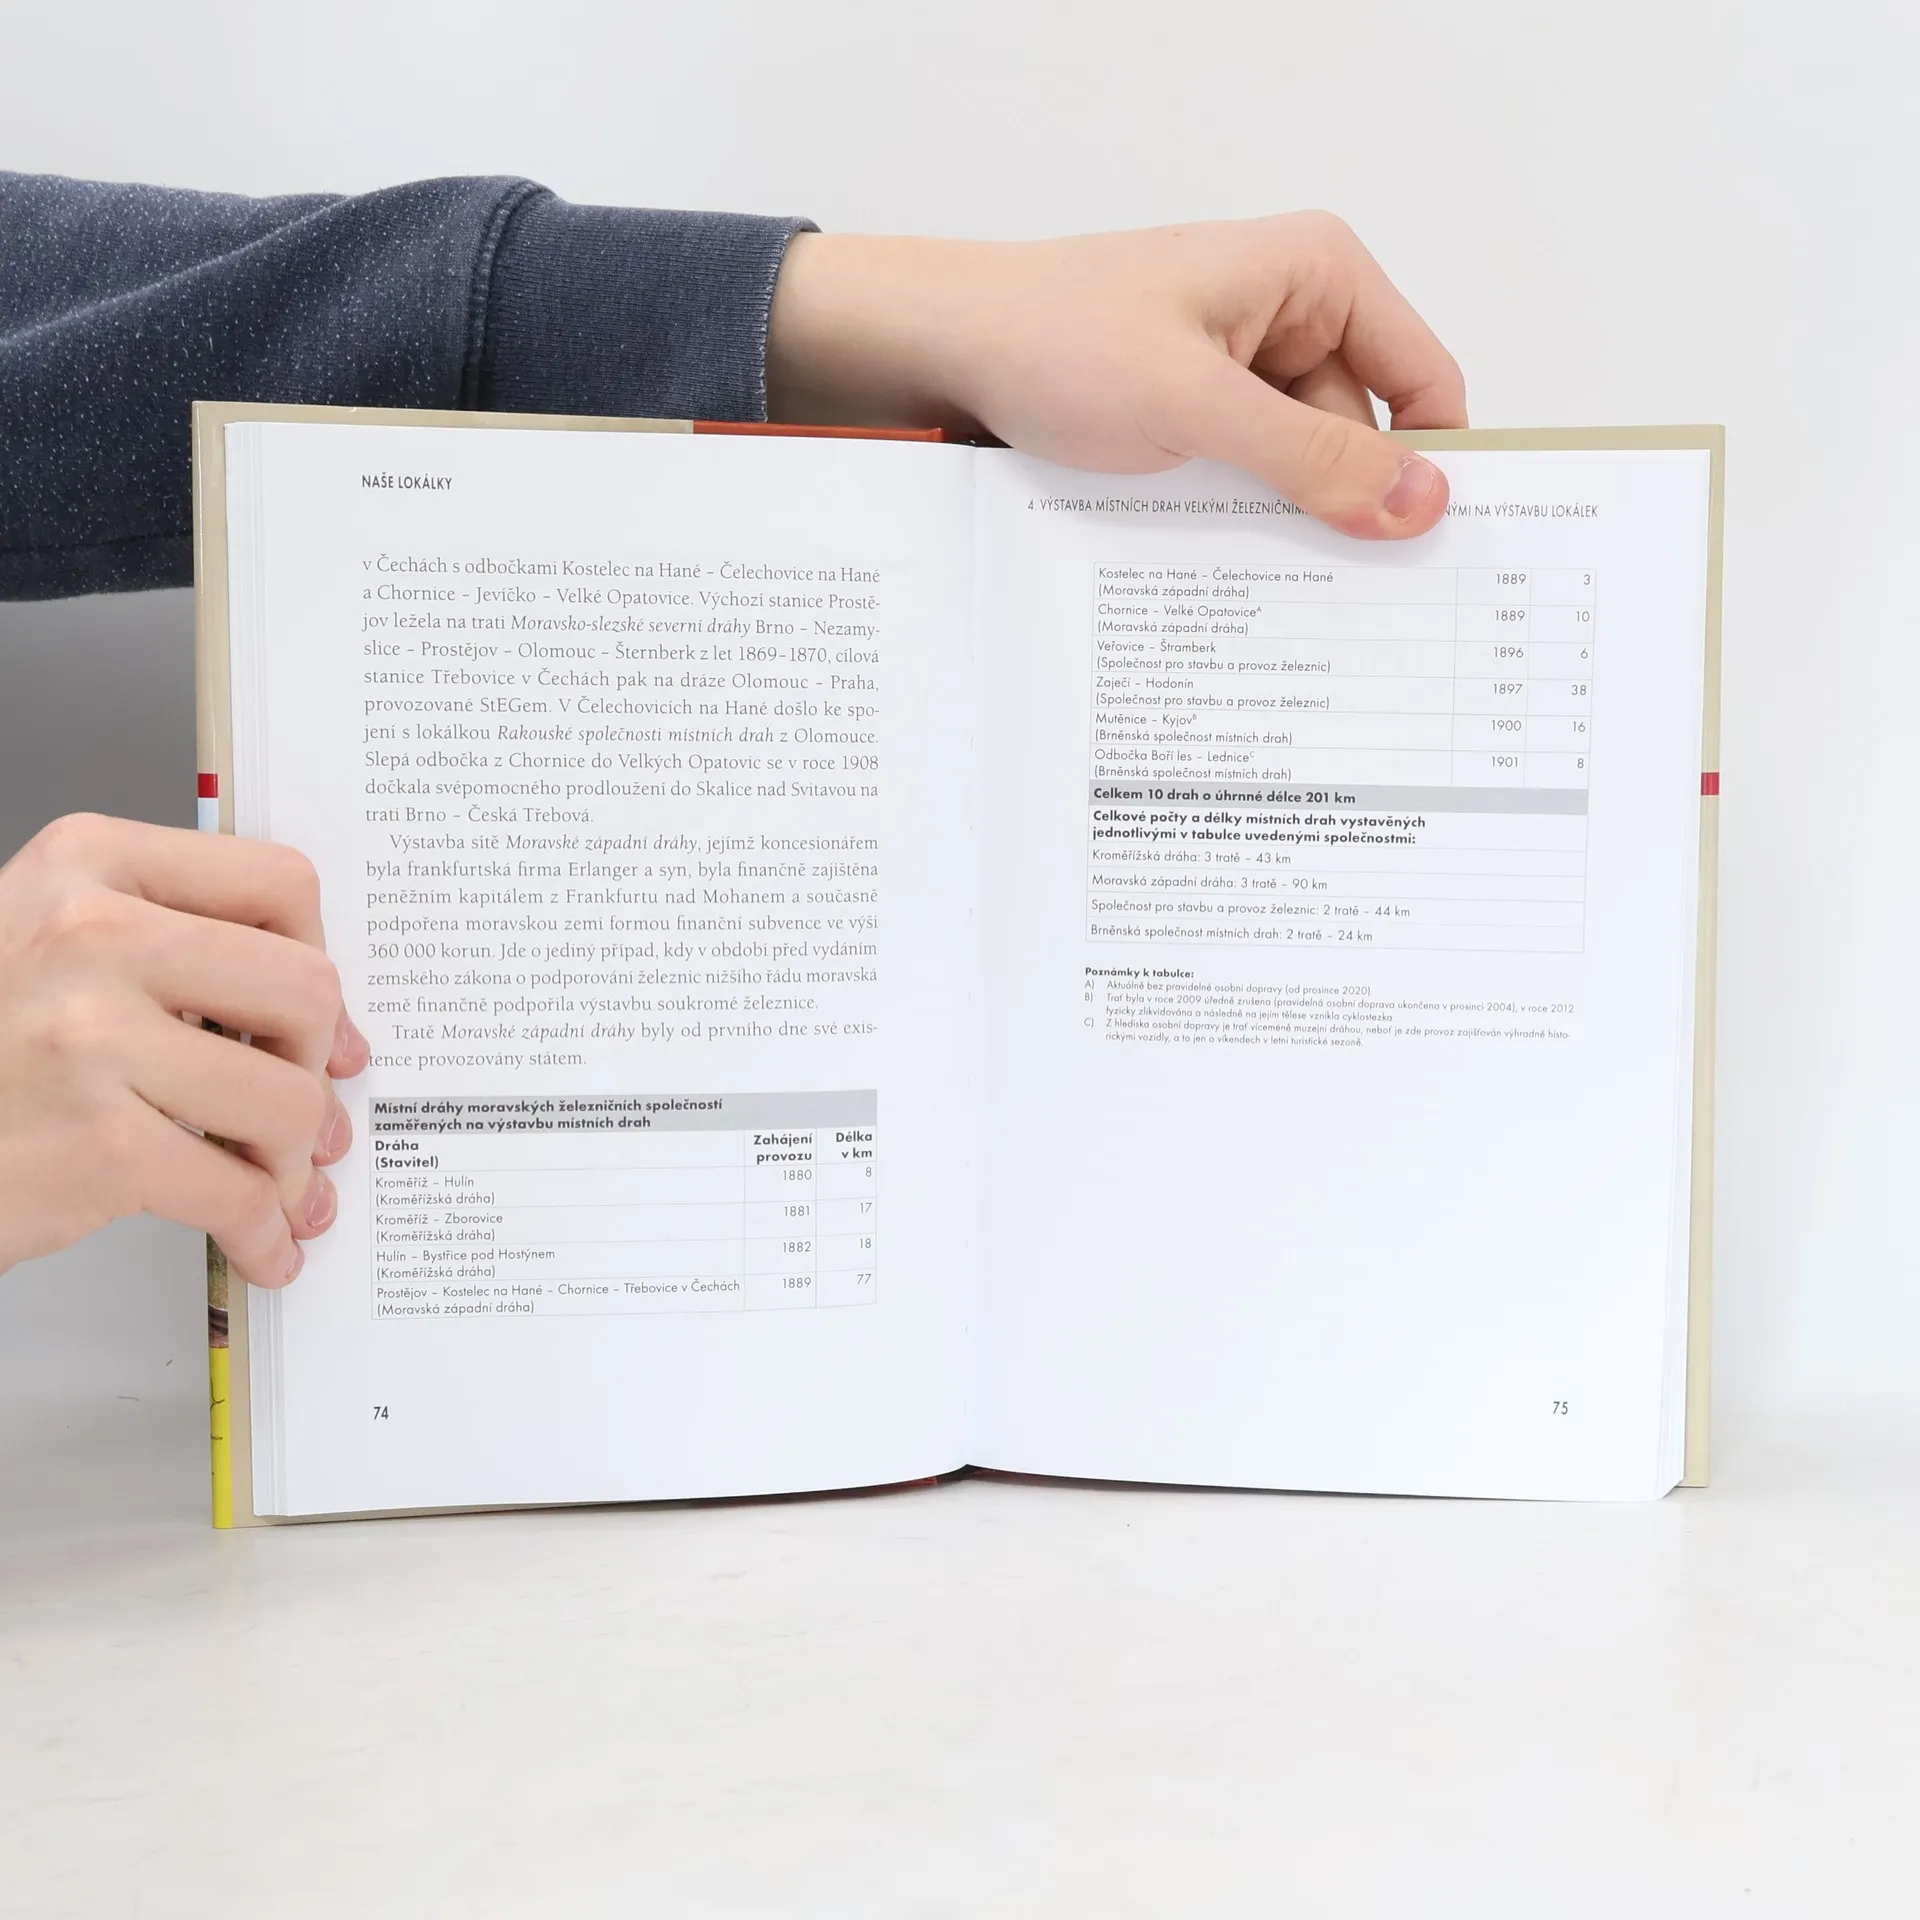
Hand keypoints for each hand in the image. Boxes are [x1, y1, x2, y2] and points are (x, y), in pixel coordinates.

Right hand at [0, 815, 369, 1286]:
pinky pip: (238, 1192)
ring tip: (277, 1184)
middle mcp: (91, 934)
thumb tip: (314, 1015)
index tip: (319, 1019)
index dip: (321, 958)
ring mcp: (90, 1038)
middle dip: (318, 1067)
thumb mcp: (45, 944)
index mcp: (90, 864)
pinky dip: (264, 1231)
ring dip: (294, 1161)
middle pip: (306, 989)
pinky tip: (261, 1243)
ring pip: (287, 1099)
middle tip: (308, 1112)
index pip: (279, 883)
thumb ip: (165, 944)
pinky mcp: (97, 1145)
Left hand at [767, 212, 1465, 537]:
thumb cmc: (1055, 340)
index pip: (1424, 381)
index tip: (1430, 555)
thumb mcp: (1196, 405)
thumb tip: (1421, 502)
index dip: (1434, 465)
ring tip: (1262, 575)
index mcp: (1320, 274)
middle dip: (1349, 506)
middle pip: (1364, 434)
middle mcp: (1294, 312)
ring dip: (1286, 518)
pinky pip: (1250, 474)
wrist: (946, 349)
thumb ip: (1311, 456)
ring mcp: (1244, 365)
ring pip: (1303, 465)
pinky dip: (1241, 514)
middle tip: (1345, 598)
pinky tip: (1220, 556)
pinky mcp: (1201, 410)